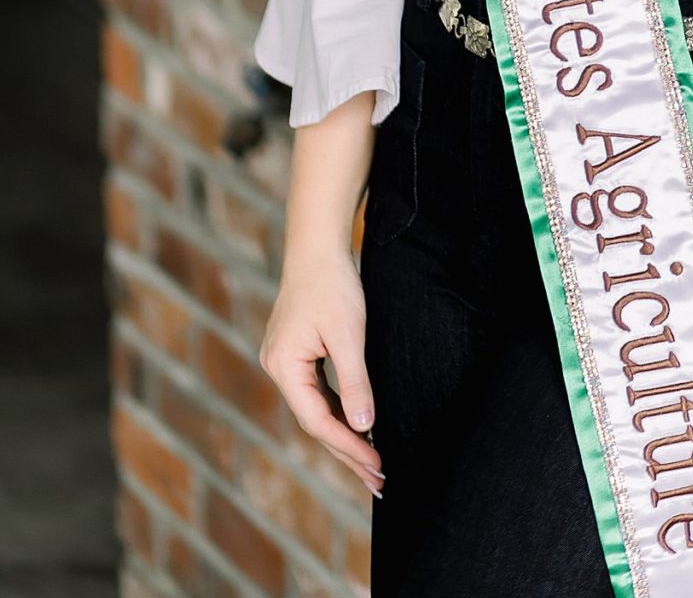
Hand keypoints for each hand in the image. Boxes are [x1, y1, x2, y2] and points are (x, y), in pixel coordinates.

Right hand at [259, 247, 384, 496]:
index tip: (377, 466)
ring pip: (317, 409)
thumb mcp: (349, 335)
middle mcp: (278, 368)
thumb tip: (365, 428)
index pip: (318, 420)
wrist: (317, 246)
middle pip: (316, 421)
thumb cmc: (333, 285)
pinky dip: (340, 411)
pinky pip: (319, 392)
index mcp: (284, 366)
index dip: (349, 446)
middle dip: (348, 451)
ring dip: (345, 435)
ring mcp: (285, 362)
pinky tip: (359, 427)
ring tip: (373, 464)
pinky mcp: (297, 354)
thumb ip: (356, 383)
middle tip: (379, 481)